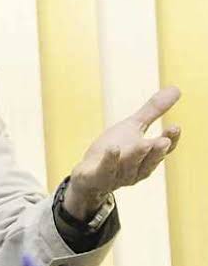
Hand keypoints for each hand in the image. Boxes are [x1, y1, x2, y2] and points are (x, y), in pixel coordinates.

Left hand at [64, 87, 180, 220]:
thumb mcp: (132, 127)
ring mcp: (117, 176)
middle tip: (163, 140)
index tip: (175, 127)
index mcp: (147, 158)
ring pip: (128, 166)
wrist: (88, 175)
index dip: (170, 140)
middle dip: (156, 151)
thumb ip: (152, 111)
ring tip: (143, 143)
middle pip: (148, 161)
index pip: (163, 151)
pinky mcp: (97, 177)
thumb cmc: (115, 150)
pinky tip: (112, 148)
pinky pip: (104, 170)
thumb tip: (176, 89)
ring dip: (136, 155)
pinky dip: (109, 160)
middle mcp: (136, 170)